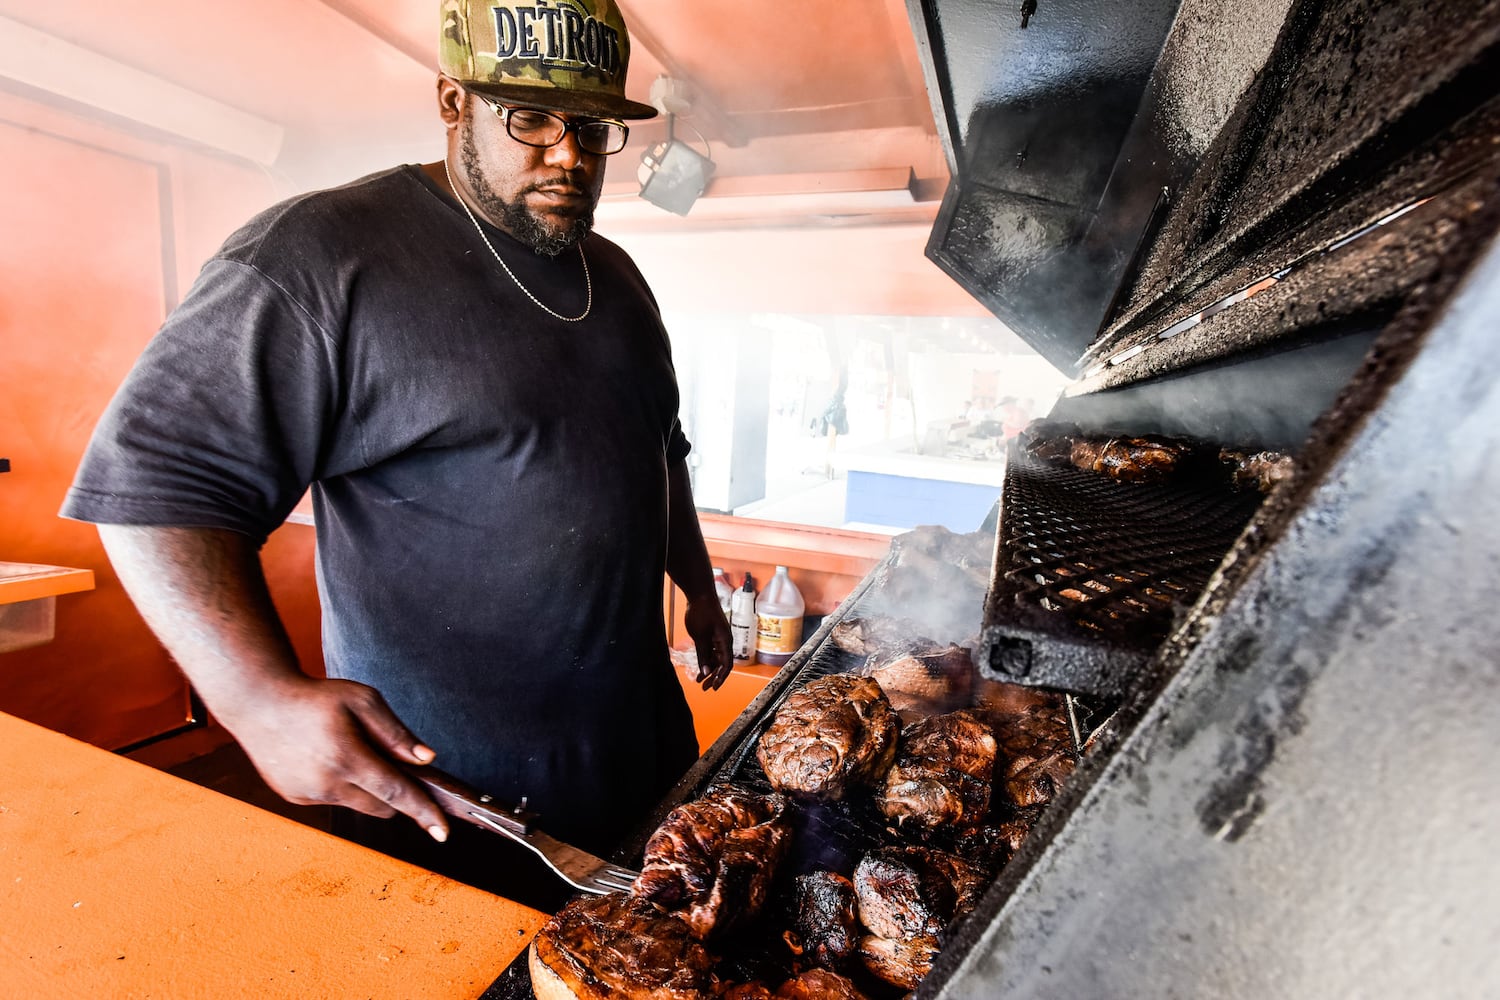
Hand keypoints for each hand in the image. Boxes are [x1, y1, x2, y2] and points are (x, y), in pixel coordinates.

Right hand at [215, 674, 450, 840]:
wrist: (258, 702)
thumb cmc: (314, 697)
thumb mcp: (363, 700)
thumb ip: (396, 733)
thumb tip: (426, 760)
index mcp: (347, 757)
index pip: (395, 793)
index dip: (423, 812)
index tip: (442, 833)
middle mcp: (326, 783)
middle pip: (380, 806)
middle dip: (394, 793)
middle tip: (388, 762)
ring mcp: (308, 795)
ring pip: (357, 804)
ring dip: (364, 787)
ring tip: (346, 749)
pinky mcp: (295, 798)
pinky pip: (332, 800)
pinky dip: (340, 785)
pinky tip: (324, 757)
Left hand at [684, 597, 733, 690]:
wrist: (700, 594)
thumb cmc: (702, 612)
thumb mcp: (700, 636)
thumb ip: (703, 655)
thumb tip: (706, 672)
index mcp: (725, 641)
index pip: (726, 665)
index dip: (720, 678)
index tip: (713, 688)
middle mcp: (724, 640)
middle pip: (722, 663)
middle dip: (714, 677)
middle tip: (705, 688)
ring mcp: (718, 637)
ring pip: (716, 658)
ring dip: (709, 669)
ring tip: (699, 680)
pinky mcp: (712, 633)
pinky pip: (711, 651)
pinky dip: (706, 659)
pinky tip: (699, 666)